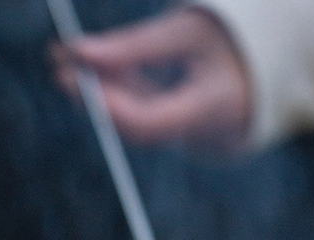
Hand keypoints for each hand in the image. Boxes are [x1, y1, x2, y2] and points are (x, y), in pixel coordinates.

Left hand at [54, 7, 250, 148]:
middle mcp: (193, 132)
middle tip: (58, 60)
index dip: (111, 104)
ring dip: (94, 87)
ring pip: (128, 116)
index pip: (149, 121)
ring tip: (61, 56)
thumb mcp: (187, 31)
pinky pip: (132, 109)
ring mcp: (179, 133)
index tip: (78, 72)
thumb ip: (135, 46)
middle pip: (131, 123)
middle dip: (92, 92)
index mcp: (211, 108)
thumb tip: (79, 52)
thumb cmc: (227, 43)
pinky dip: (108, 86)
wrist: (255, 72)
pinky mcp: (168, 125)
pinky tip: (83, 62)